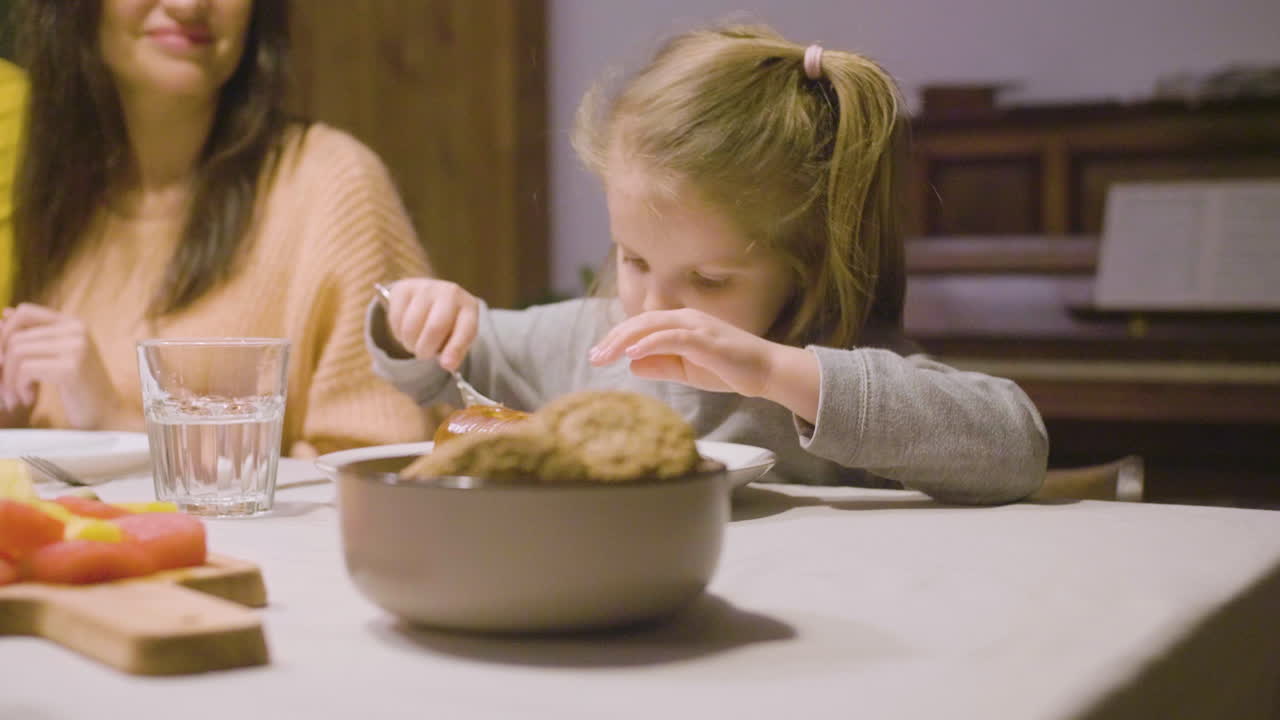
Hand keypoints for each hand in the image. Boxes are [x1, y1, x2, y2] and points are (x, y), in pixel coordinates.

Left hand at [0, 304, 120, 428]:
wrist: (107, 414)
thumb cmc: (80, 388)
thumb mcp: (58, 357)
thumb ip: (35, 337)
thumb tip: (4, 314)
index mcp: (73, 324)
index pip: (25, 312)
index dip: (4, 332)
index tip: (1, 357)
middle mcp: (76, 330)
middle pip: (15, 337)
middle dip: (1, 365)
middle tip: (4, 386)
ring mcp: (75, 348)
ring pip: (16, 353)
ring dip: (8, 379)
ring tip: (15, 396)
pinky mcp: (70, 368)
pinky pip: (25, 370)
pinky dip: (19, 387)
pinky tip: (27, 399)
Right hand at [385, 279, 478, 370]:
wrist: (432, 295)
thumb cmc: (448, 322)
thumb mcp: (458, 335)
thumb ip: (455, 351)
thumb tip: (448, 365)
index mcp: (469, 307)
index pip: (465, 329)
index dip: (455, 349)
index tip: (446, 365)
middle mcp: (450, 293)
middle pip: (435, 327)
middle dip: (426, 349)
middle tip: (423, 355)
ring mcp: (426, 288)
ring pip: (411, 326)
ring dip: (410, 343)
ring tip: (415, 343)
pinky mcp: (404, 288)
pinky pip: (396, 318)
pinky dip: (398, 332)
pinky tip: (405, 330)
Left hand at [588, 308, 782, 394]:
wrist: (765, 371)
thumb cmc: (727, 368)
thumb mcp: (686, 370)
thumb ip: (661, 365)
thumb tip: (631, 364)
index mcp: (680, 322)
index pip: (640, 326)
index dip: (615, 339)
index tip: (596, 355)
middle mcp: (685, 318)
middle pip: (640, 322)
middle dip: (613, 339)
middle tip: (593, 357)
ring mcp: (696, 326)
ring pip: (651, 326)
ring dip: (625, 340)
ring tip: (605, 356)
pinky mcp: (705, 340)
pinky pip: (672, 337)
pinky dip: (650, 343)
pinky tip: (632, 354)